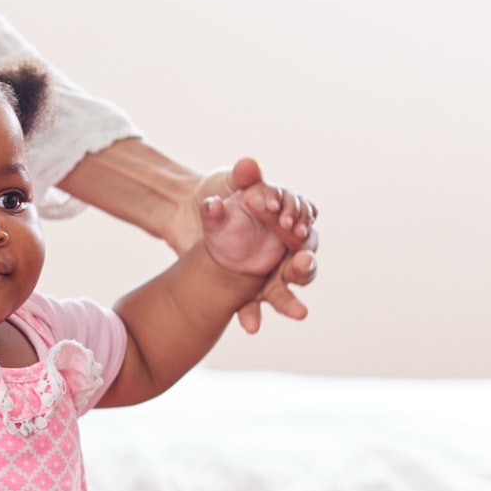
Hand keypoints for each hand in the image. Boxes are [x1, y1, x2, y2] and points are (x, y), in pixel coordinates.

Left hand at [170, 158, 319, 332]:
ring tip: (299, 313)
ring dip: (291, 301)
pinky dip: (251, 316)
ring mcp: (265, 270)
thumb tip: (249, 164)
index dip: (299, 219)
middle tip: (301, 261)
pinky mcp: (244, 289)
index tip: (287, 221)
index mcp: (286, 217)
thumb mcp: (228, 181)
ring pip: (285, 288)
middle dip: (306, 263)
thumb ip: (242, 176)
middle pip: (305, 258)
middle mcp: (283, 246)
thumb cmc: (216, 191)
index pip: (304, 218)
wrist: (184, 212)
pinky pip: (251, 306)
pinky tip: (250, 326)